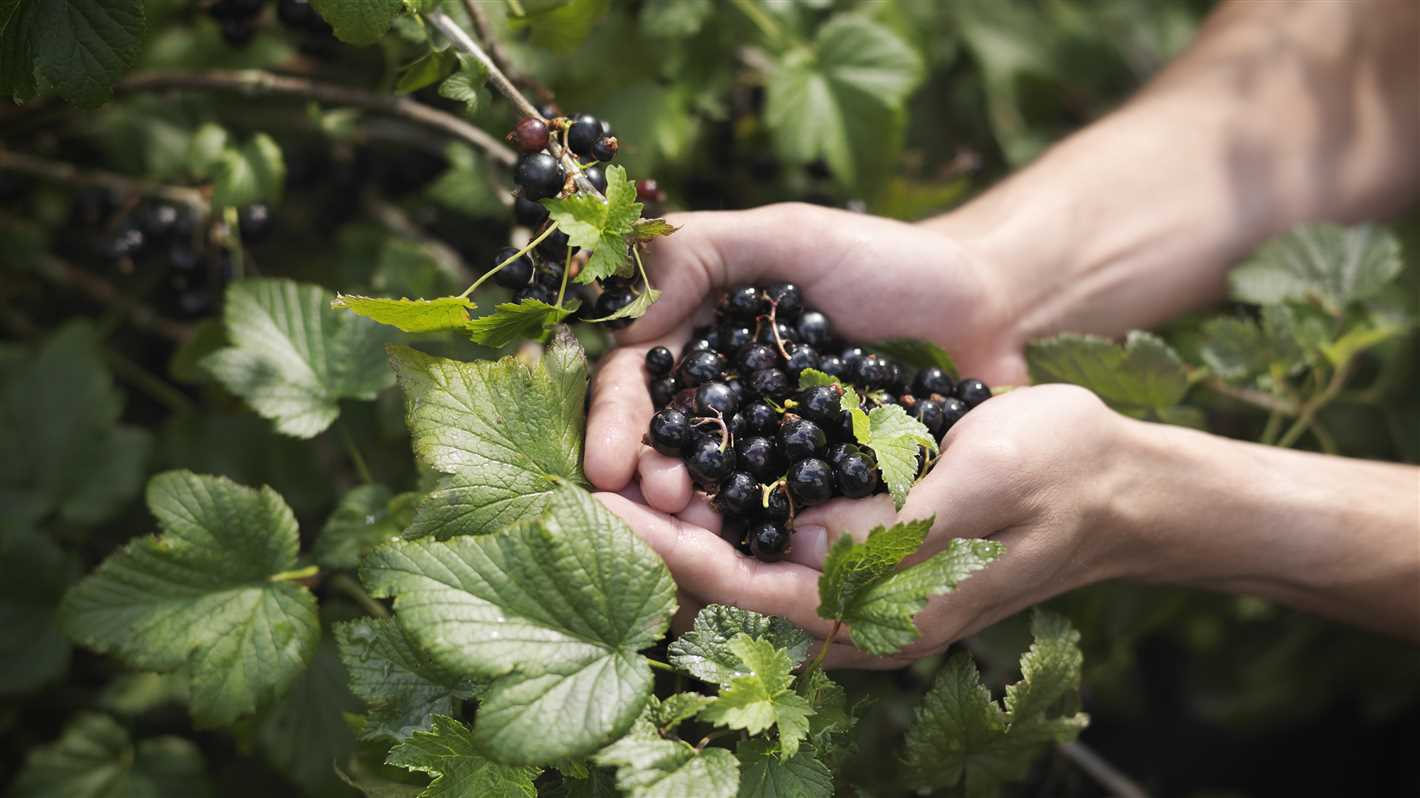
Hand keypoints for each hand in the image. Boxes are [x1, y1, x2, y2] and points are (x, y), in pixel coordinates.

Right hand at [585, 202, 1025, 504]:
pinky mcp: (824, 493)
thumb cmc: (889, 260)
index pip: (635, 384)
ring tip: (692, 534)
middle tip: (660, 503)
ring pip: (716, 492)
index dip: (617, 423)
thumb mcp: (789, 236)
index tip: (608, 464)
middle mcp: (725, 403)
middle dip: (649, 480)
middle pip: (664, 449)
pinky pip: (784, 519)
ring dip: (694, 521)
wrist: (991, 307)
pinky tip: (754, 555)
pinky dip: (762, 537)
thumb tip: (622, 315)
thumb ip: (699, 251)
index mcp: (699, 341)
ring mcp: (773, 453)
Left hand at [596, 384, 1133, 667]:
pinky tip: (691, 457)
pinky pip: (775, 535)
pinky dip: (727, 502)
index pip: (743, 593)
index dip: (667, 552)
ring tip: (619, 466)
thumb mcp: (976, 488)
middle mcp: (855, 613)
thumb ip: (883, 528)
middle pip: (727, 586)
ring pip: (743, 560)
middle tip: (588, 481)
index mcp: (878, 615)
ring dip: (683, 519)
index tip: (603, 508)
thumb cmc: (1057, 476)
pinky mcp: (862, 547)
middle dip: (658, 538)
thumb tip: (789, 546)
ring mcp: (857, 583)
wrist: (1116, 481)